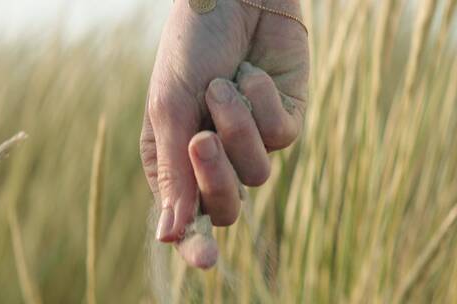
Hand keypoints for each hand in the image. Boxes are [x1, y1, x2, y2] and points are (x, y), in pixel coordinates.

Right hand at [139, 0, 308, 266]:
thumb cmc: (191, 46)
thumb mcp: (170, 108)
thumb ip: (172, 172)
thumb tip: (169, 239)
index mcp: (175, 158)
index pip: (188, 218)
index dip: (197, 244)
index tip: (204, 260)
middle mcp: (215, 156)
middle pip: (227, 208)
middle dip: (216, 176)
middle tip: (201, 139)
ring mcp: (253, 139)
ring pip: (258, 174)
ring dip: (237, 126)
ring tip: (223, 84)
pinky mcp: (287, 119)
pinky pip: (282, 137)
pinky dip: (262, 102)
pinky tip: (251, 72)